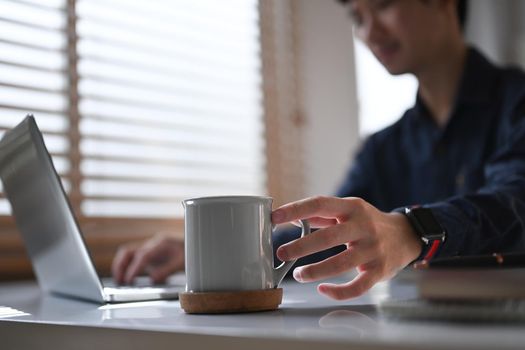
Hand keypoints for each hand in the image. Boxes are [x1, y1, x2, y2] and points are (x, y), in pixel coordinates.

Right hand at [111, 233, 184, 284]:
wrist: (195, 244)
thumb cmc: (189, 253)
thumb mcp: (181, 263)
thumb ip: (167, 270)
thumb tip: (153, 279)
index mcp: (161, 244)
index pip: (142, 256)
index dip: (134, 268)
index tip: (129, 280)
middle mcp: (152, 244)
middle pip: (128, 251)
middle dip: (120, 266)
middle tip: (119, 281)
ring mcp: (149, 249)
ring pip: (128, 254)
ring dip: (121, 267)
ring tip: (120, 282)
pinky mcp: (148, 255)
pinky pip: (133, 260)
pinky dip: (129, 268)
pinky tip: (130, 280)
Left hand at [272, 196, 421, 299]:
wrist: (406, 236)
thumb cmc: (368, 223)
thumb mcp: (349, 210)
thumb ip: (321, 214)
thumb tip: (290, 217)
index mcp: (352, 207)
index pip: (320, 204)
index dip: (295, 210)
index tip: (274, 217)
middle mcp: (363, 226)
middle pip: (328, 237)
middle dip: (301, 246)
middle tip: (281, 252)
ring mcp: (373, 250)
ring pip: (340, 264)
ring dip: (315, 271)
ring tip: (298, 275)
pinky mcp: (380, 271)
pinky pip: (357, 286)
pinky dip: (337, 292)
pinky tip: (322, 289)